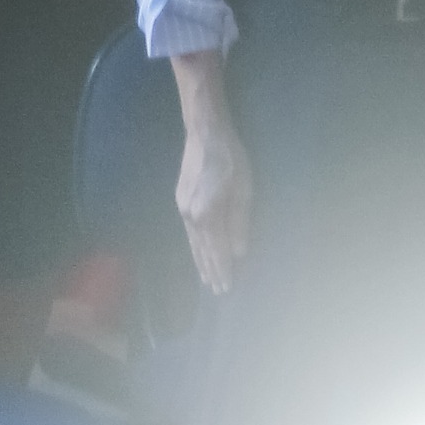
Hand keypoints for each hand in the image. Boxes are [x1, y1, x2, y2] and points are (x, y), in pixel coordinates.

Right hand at [175, 106, 254, 294]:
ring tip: (206, 278)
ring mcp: (183, 208)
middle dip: (211, 271)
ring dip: (200, 262)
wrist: (204, 133)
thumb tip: (239, 252)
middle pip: (203, 250)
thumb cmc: (230, 159)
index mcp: (208, 215)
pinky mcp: (180, 200)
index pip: (218, 251)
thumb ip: (240, 223)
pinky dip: (194, 246)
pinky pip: (189, 232)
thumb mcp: (244, 190)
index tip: (227, 288)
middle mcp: (191, 216)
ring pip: (193, 243)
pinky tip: (197, 252)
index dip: (223, 270)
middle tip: (218, 291)